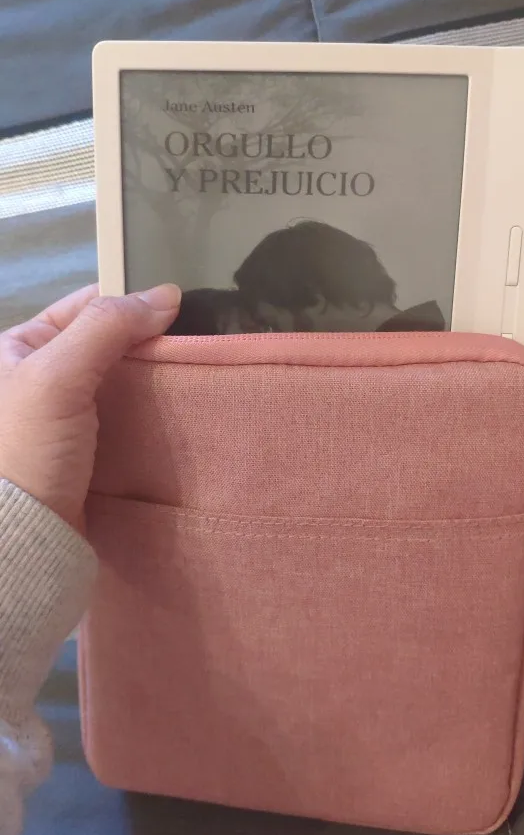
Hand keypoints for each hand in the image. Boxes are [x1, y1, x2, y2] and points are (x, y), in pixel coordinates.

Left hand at [0, 284, 180, 528]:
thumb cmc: (28, 448)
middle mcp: (34, 379)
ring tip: (194, 372)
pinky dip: (149, 411)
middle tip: (194, 340)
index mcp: (14, 349)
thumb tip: (167, 294)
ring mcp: (60, 419)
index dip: (127, 301)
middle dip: (145, 341)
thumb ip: (106, 328)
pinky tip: (178, 409)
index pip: (80, 308)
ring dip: (151, 378)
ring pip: (117, 382)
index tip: (177, 306)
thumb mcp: (57, 376)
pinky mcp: (83, 454)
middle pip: (103, 343)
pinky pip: (123, 418)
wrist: (24, 540)